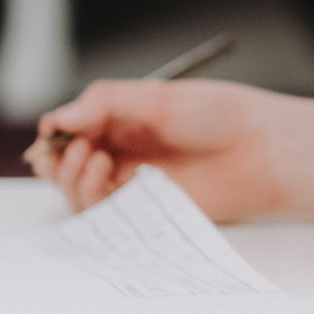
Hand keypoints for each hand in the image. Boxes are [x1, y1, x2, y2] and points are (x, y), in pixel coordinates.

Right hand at [28, 78, 286, 220]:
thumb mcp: (156, 98)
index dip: (54, 134)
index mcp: (119, 120)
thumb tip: (56, 120)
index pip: (68, 131)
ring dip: (71, 179)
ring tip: (93, 159)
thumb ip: (103, 104)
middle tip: (75, 151)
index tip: (53, 133)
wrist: (259, 148)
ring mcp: (132, 183)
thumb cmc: (216, 115)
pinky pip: (105, 216)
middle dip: (56, 162)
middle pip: (63, 167)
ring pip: (77, 195)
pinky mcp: (146, 211)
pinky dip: (93, 199)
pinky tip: (107, 177)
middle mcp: (120, 153)